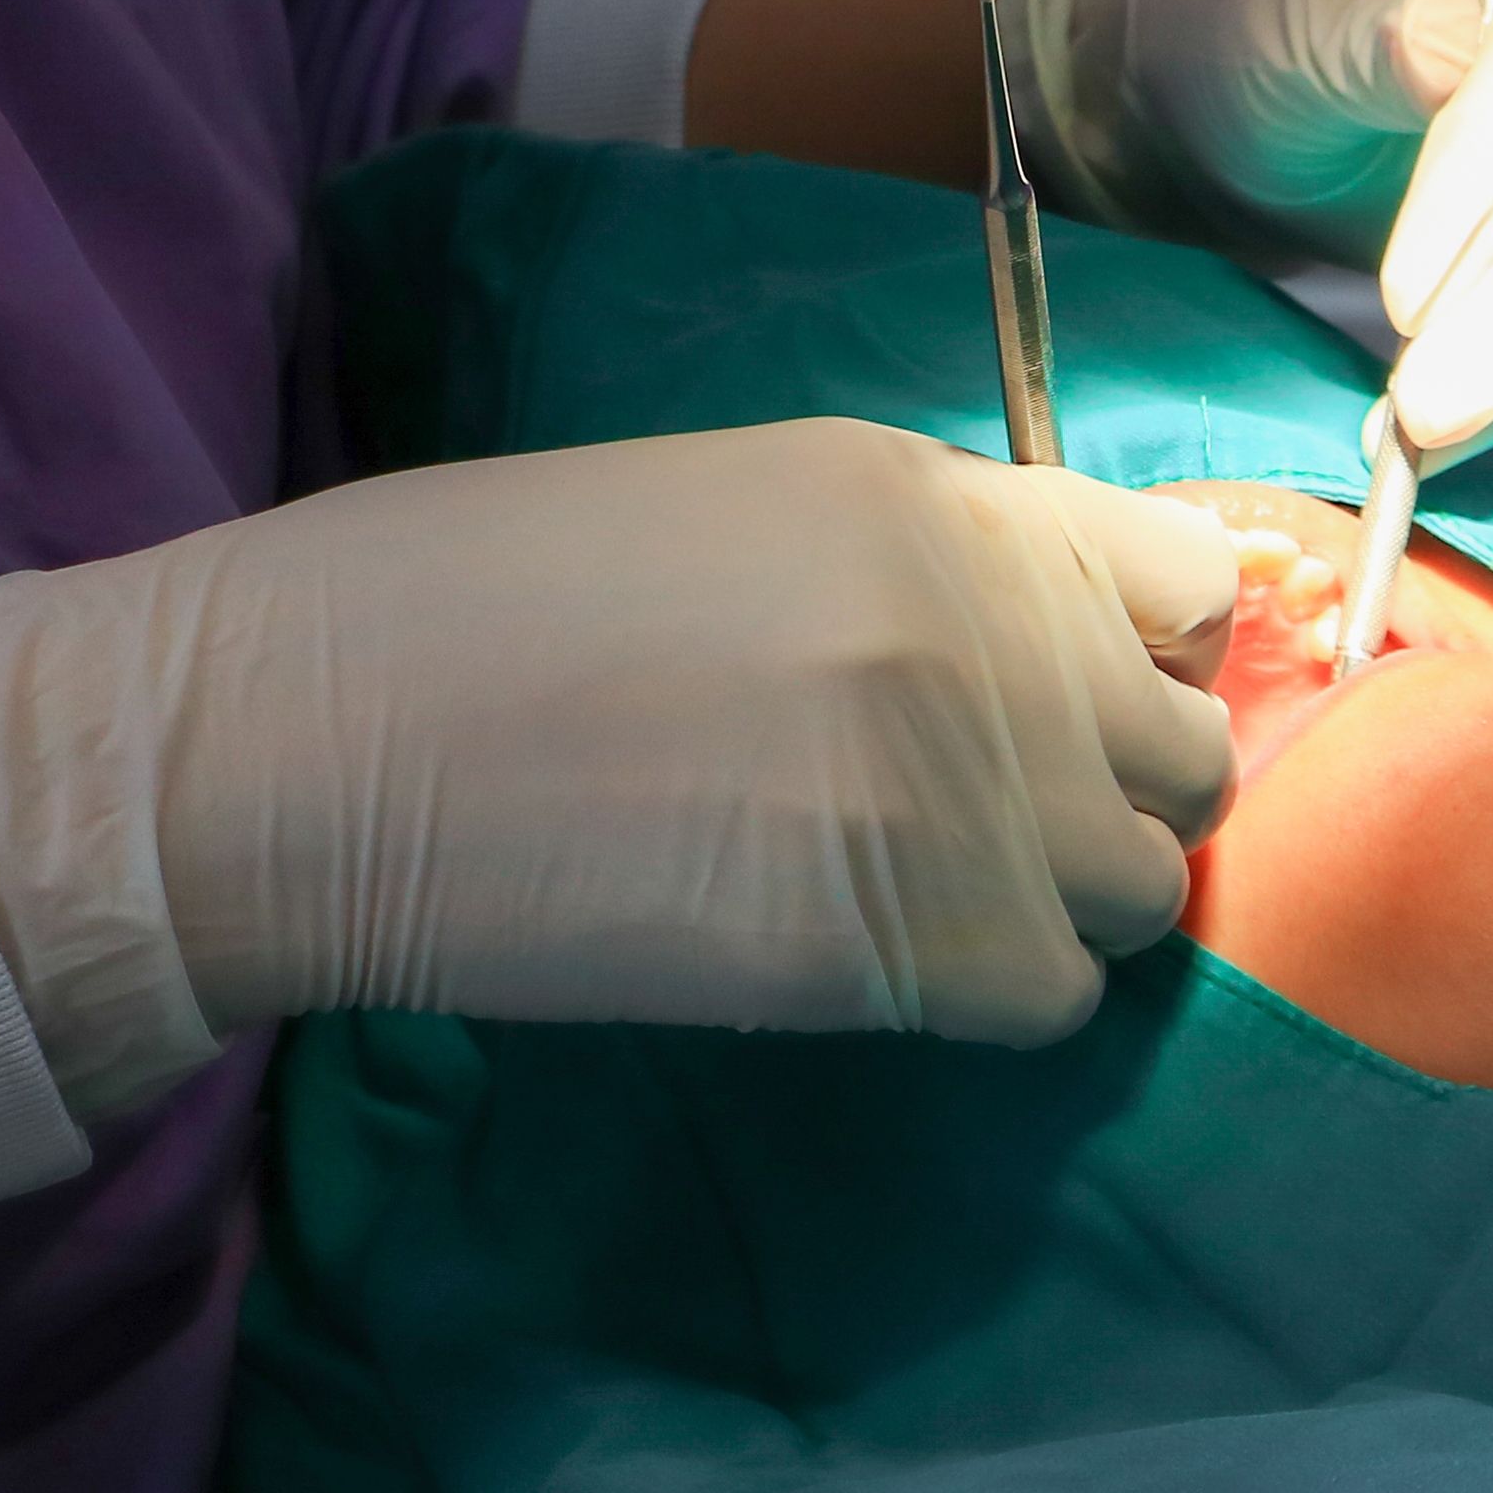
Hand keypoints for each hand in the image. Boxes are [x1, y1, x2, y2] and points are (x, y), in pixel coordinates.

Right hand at [0, 423, 1239, 1106]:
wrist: (306, 736)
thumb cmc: (458, 607)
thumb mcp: (725, 514)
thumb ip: (905, 570)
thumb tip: (1022, 664)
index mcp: (934, 493)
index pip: (1186, 580)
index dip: (1139, 659)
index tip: (1066, 706)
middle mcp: (989, 623)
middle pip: (1181, 752)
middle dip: (1102, 799)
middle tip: (973, 833)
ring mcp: (966, 780)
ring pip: (1134, 884)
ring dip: (1048, 907)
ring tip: (908, 906)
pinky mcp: (915, 936)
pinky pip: (1052, 994)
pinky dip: (984, 999)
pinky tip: (863, 969)